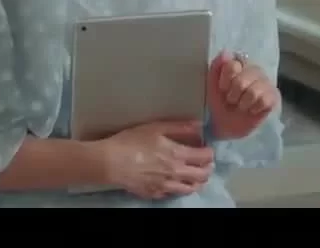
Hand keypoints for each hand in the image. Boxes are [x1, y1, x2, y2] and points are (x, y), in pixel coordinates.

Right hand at [98, 120, 214, 199]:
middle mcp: (176, 173)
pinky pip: (173, 194)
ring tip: (195, 174)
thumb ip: (180, 126)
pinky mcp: (154, 194)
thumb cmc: (132, 141)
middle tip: (206, 163)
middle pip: (202, 176)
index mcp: (178, 155)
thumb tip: (199, 125)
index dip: (210, 153)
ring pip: (190, 188)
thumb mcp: (156, 127)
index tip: (207, 149)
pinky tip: (174, 181)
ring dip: (197, 181)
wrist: (110, 163)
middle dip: (208, 168)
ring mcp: (166, 187)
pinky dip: (179, 188)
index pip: (205, 157)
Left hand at [207, 50, 278, 140]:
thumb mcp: (212, 84)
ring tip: (242, 106)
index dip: (225, 80)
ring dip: (243, 104)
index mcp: (240, 63)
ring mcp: (266, 83)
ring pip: (253, 92)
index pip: (232, 65)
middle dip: (233, 95)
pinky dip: (254, 109)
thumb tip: (226, 52)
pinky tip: (252, 110)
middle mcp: (255, 70)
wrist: (226, 125)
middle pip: (241, 81)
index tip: (223, 88)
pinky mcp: (274, 97)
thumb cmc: (220, 102)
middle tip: (232, 100)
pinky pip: (264, 101)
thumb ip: (217, 66)